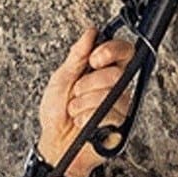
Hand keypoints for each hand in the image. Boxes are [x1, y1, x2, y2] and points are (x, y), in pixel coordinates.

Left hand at [39, 25, 142, 176]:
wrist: (53, 143)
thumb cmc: (57, 113)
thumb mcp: (61, 78)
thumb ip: (77, 55)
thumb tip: (90, 33)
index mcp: (104, 71)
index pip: (124, 51)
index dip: (112, 51)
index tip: (94, 59)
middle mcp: (116, 86)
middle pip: (116, 74)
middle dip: (87, 84)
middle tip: (76, 93)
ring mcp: (120, 106)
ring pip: (110, 95)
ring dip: (82, 103)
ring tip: (75, 110)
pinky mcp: (119, 125)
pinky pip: (108, 114)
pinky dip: (86, 118)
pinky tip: (81, 122)